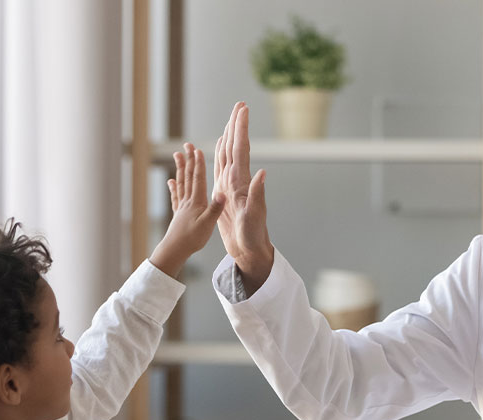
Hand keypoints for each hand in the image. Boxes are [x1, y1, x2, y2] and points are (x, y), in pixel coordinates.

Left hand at [149, 142, 225, 277]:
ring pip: (181, 183)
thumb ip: (215, 208)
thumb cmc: (193, 239)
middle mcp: (188, 201)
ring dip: (180, 168)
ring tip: (177, 155)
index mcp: (197, 202)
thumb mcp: (208, 224)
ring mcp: (182, 206)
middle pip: (188, 176)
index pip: (198, 179)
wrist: (176, 250)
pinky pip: (175, 197)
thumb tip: (222, 193)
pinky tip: (171, 181)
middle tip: (186, 145)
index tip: (197, 149)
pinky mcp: (178, 214)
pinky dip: (173, 187)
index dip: (198, 164)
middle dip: (189, 160)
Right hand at [213, 102, 272, 294]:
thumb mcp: (254, 217)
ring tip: (230, 120)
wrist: (249, 250)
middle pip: (235, 146)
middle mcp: (238, 180)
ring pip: (228, 154)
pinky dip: (220, 154)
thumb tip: (262, 172)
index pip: (241, 149)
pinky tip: (220, 147)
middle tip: (239, 104)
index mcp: (241, 181)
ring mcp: (231, 185)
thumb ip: (258, 195)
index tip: (243, 109)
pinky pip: (221, 167)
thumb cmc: (252, 236)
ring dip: (229, 136)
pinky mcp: (226, 193)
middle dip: (237, 125)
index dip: (241, 128)